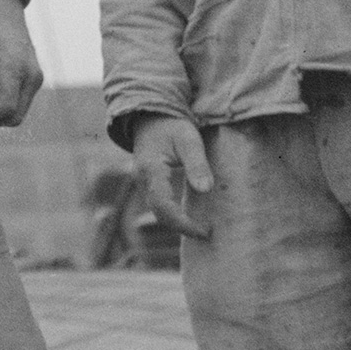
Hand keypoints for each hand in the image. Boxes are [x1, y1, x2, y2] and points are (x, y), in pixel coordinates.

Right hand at [130, 114, 212, 238]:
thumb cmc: (172, 125)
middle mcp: (143, 180)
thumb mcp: (188, 140)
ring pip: (158, 211)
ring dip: (177, 223)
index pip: (164, 206)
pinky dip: (173, 215)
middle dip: (182, 227)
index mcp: (151, 170)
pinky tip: (190, 217)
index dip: (183, 223)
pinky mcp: (149, 183)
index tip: (205, 231)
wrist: (151, 116)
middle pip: (159, 214)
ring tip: (201, 228)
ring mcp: (143, 182)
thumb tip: (206, 189)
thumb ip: (197, 164)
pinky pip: (159, 205)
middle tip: (207, 234)